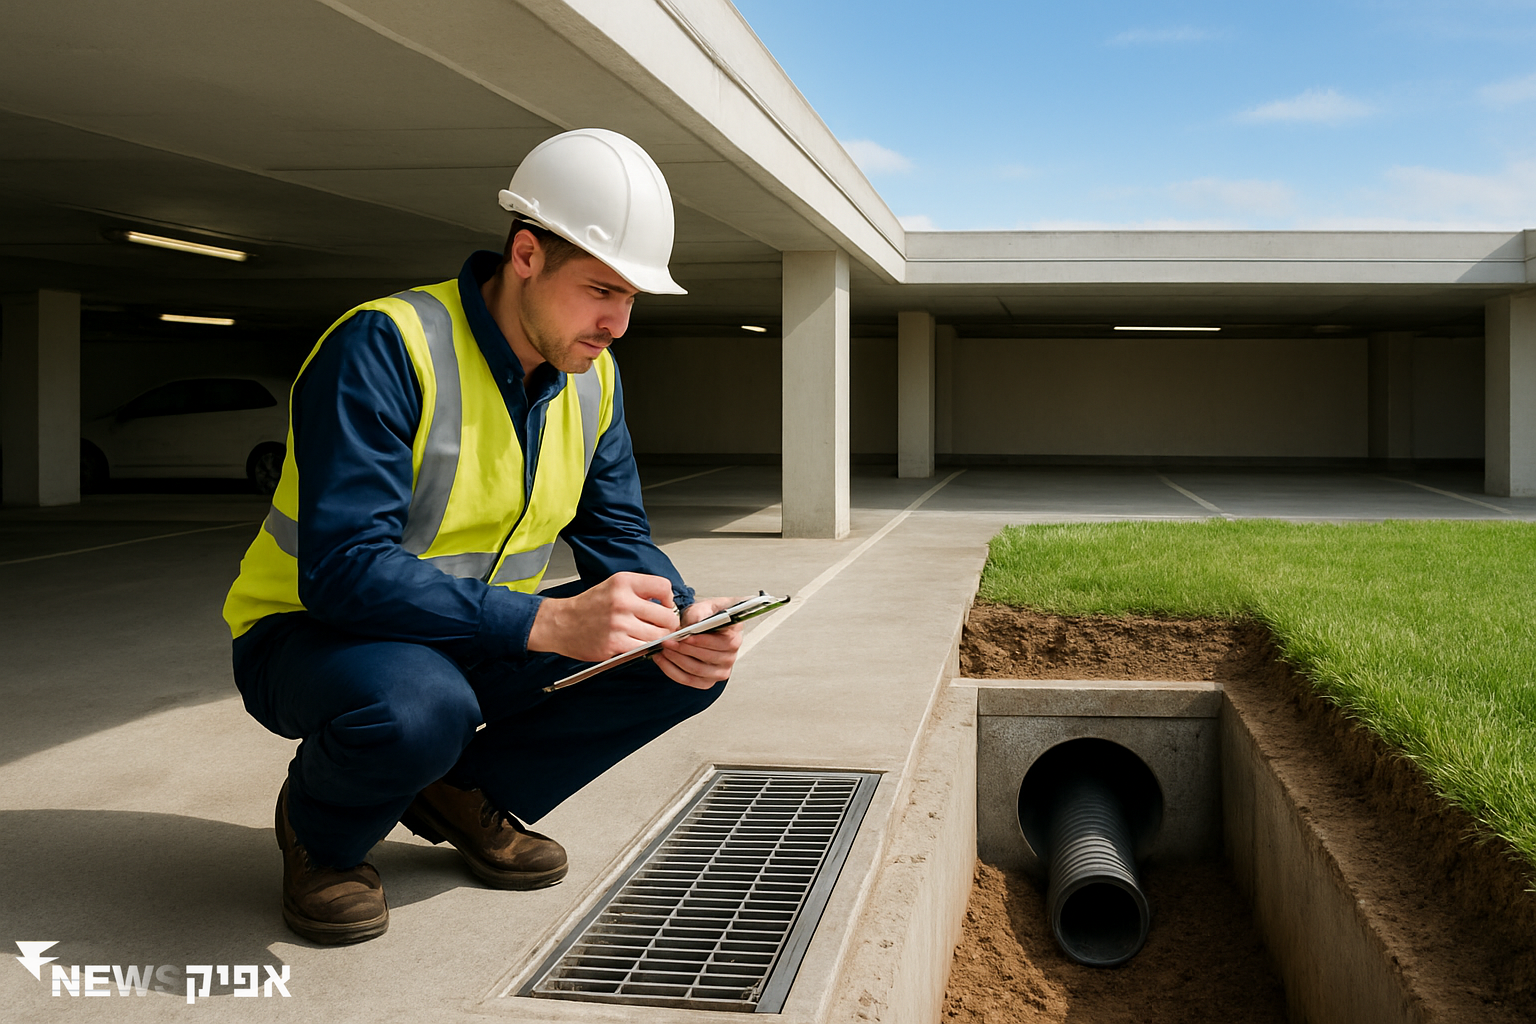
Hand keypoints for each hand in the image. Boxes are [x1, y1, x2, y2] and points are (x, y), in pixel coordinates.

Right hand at [528, 572, 678, 661]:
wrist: (561, 623)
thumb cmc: (588, 606)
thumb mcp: (613, 586)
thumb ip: (639, 590)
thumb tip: (667, 603)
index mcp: (623, 582)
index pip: (664, 586)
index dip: (668, 600)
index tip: (663, 607)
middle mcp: (622, 600)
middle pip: (667, 616)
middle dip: (666, 624)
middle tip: (658, 627)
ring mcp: (618, 623)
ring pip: (658, 635)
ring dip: (657, 639)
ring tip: (646, 636)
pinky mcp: (615, 643)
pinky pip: (644, 648)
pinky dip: (644, 649)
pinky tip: (635, 644)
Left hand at [653, 596, 743, 689]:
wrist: (699, 625)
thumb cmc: (704, 616)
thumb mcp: (702, 607)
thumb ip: (699, 613)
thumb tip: (694, 624)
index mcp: (735, 635)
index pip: (725, 643)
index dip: (704, 641)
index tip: (685, 637)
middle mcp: (731, 655)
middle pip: (709, 658)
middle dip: (684, 649)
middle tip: (668, 641)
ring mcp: (721, 671)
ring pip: (696, 670)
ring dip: (676, 659)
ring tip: (664, 649)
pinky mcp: (707, 681)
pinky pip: (688, 680)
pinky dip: (672, 670)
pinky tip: (662, 659)